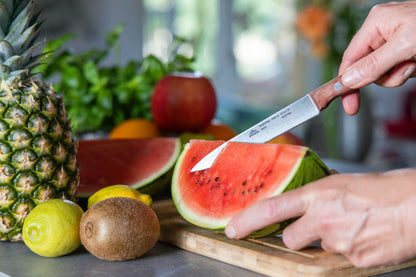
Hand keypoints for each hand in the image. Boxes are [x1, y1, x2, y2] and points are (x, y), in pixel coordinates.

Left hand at [225, 168, 415, 266]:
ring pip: (319, 248)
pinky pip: (341, 258)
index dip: (247, 221)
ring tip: (353, 226)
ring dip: (330, 241)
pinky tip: (366, 236)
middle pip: (290, 239)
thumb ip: (321, 194)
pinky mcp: (354, 261)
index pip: (271, 209)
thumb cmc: (390, 190)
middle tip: (318, 225)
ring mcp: (338, 243)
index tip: (232, 229)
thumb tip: (309, 201)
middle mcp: (323, 219)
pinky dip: (350, 250)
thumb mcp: (346, 183)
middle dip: (298, 236)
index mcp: (319, 194)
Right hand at [339, 1, 415, 114]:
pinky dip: (410, 71)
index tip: (348, 104)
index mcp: (376, 24)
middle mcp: (382, 32)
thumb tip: (349, 80)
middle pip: (367, 68)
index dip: (347, 83)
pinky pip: (398, 70)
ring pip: (384, 73)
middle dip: (386, 75)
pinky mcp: (406, 51)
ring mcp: (395, 41)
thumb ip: (375, 65)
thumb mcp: (405, 47)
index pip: (350, 59)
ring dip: (401, 74)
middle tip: (404, 70)